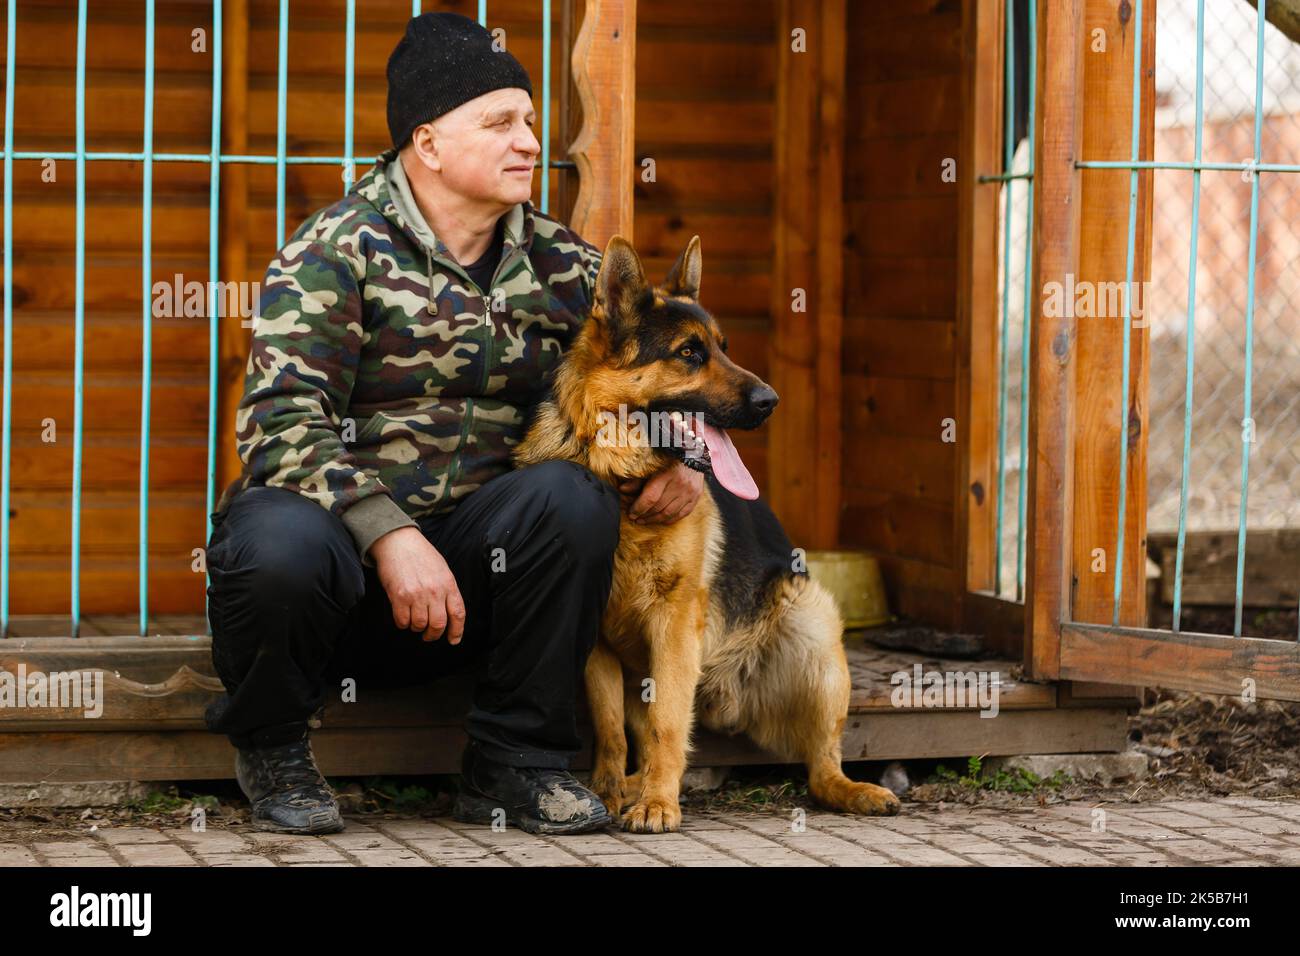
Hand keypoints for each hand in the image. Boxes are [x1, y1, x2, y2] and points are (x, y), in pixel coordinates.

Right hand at [369, 527, 465, 643]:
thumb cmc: (421, 554)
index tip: (453, 640)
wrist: (398, 541)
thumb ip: (447, 589)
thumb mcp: (442, 569)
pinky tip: (403, 616)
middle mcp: (435, 591)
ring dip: (416, 628)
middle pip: (439, 624)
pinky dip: (402, 623)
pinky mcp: (399, 596)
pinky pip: (402, 621)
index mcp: (448, 583)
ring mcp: (417, 594)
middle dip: (433, 635)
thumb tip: (449, 612)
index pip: (458, 613)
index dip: (457, 631)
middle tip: (428, 635)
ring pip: (420, 625)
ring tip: (413, 621)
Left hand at [617, 461, 704, 524]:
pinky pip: (681, 514)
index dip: (639, 508)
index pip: (650, 497)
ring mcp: (690, 492)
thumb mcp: (652, 466)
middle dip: (644, 515)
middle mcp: (680, 484)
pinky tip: (660, 520)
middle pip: (659, 507)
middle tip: (635, 518)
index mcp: (667, 474)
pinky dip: (669, 519)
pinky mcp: (696, 497)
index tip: (631, 513)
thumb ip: (638, 479)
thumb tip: (622, 490)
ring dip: (654, 520)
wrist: (694, 454)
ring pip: (669, 513)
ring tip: (644, 521)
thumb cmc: (669, 459)